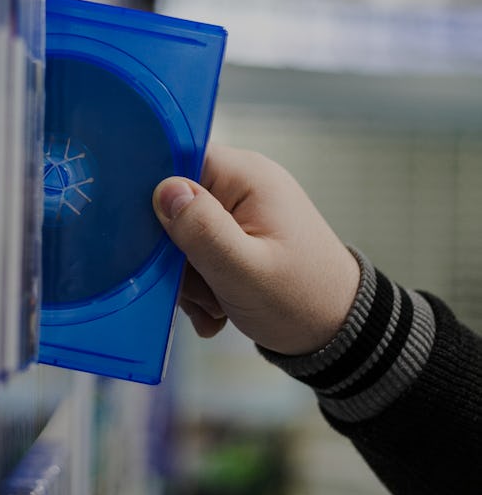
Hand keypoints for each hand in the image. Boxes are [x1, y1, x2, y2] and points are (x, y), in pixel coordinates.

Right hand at [153, 144, 359, 355]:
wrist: (338, 335)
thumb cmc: (303, 301)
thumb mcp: (243, 270)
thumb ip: (202, 229)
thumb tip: (164, 190)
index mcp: (248, 177)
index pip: (181, 159)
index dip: (158, 195)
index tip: (156, 237)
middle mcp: (244, 185)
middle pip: (178, 203)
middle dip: (177, 252)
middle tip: (196, 288)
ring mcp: (242, 211)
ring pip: (185, 233)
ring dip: (189, 275)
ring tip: (214, 303)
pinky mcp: (240, 235)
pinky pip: (201, 250)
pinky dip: (202, 281)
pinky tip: (216, 306)